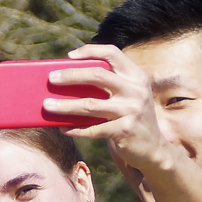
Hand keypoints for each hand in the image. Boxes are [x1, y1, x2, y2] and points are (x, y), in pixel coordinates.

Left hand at [46, 45, 173, 175]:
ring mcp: (131, 110)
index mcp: (136, 76)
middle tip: (51, 79)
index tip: (70, 56)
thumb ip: (111, 86)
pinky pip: (93, 129)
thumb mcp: (128, 97)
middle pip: (96, 75)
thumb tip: (71, 82)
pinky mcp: (124, 131)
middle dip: (70, 76)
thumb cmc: (132, 120)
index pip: (112, 53)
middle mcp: (135, 90)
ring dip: (64, 106)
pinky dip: (75, 129)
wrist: (154, 150)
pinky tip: (63, 128)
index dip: (90, 51)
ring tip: (47, 106)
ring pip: (89, 105)